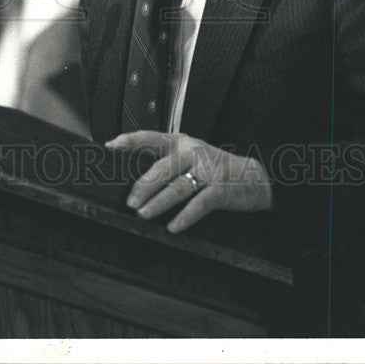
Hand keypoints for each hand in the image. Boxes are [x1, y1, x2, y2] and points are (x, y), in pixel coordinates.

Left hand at [105, 130, 272, 232]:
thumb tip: (131, 181)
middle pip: (163, 167)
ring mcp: (208, 170)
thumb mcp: (190, 157)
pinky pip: (200, 204)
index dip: (130, 141)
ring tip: (142, 215)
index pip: (151, 137)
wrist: (254, 178)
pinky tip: (173, 227)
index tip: (110, 147)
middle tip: (128, 202)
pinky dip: (185, 216)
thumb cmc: (213, 169)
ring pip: (178, 187)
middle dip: (143, 185)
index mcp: (180, 143)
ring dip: (159, 202)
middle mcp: (192, 152)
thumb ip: (166, 163)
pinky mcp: (221, 189)